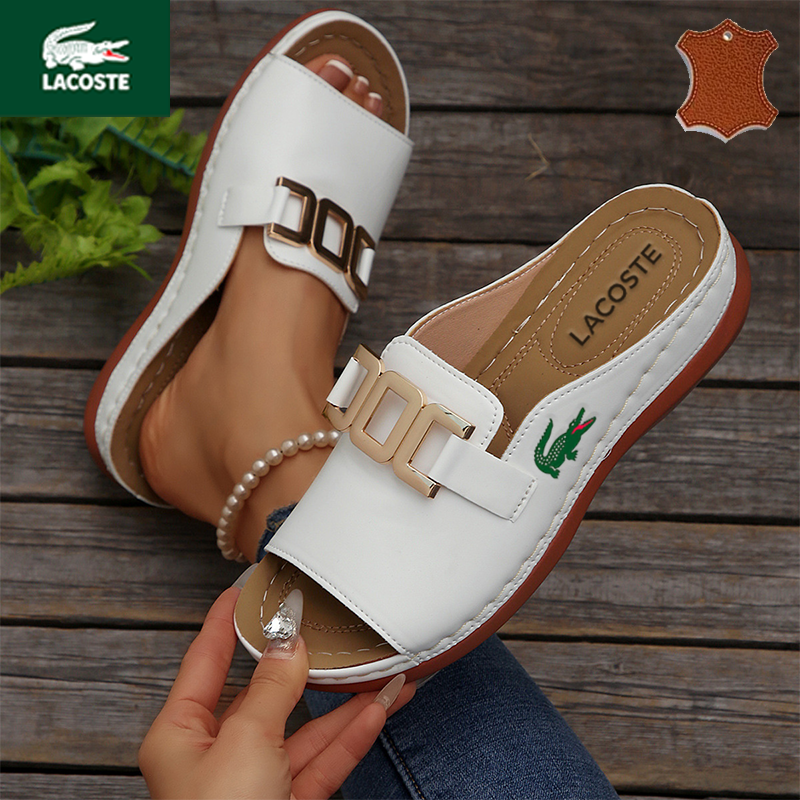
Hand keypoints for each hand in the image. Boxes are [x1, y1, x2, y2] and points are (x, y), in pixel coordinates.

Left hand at [139, 587, 414, 798]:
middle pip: (265, 693)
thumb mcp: (245, 743)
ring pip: (304, 728)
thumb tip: (289, 640)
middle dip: (305, 663)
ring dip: (344, 702)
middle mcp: (216, 754)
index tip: (247, 586)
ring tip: (381, 670)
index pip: (205, 659)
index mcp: (182, 734)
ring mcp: (255, 781)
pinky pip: (323, 761)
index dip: (225, 619)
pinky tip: (379, 708)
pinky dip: (351, 736)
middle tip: (329, 625)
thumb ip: (272, 687)